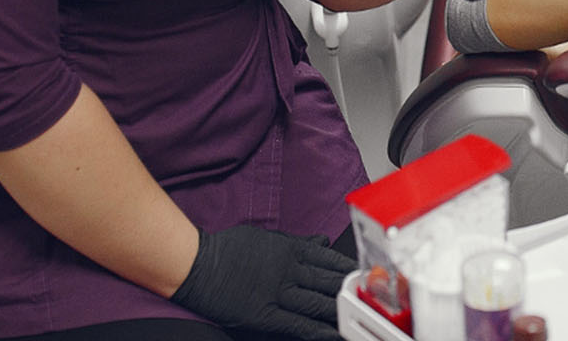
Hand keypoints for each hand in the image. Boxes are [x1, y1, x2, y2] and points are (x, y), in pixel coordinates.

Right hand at [170, 224, 355, 340]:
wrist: (198, 264)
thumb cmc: (228, 248)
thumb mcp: (267, 237)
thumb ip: (297, 242)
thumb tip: (321, 242)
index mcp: (291, 249)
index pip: (329, 259)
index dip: (349, 269)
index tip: (364, 274)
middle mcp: (289, 270)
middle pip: (328, 282)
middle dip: (350, 290)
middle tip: (369, 297)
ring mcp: (278, 293)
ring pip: (318, 303)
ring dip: (339, 311)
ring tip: (358, 316)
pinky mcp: (265, 314)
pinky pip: (298, 324)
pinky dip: (318, 329)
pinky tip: (332, 333)